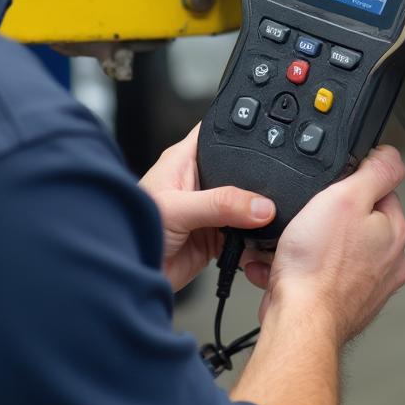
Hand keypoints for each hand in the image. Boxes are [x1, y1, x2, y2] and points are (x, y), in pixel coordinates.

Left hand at [139, 124, 275, 291]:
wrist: (127, 277)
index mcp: (185, 160)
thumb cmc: (129, 229)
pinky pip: (244, 234)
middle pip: (240, 170)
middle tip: (277, 188)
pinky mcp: (214, 237)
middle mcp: (198, 181)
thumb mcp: (177, 209)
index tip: (270, 134)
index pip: (218, 133)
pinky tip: (260, 241)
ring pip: (245, 204)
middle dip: (258, 178)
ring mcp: (208, 210)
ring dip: (257, 212)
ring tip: (271, 217)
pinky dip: (254, 239)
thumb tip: (259, 205)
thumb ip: (219, 204)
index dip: (241, 127)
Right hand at [244, 145, 404, 345]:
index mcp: (395, 232)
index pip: (379, 190)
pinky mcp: (343, 304)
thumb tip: (391, 155)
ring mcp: (367, 286)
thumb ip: (376, 171)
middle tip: (306, 224)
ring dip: (308, 245)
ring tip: (293, 249)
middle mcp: (389, 262)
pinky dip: (301, 270)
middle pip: (354, 220)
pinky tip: (286, 270)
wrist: (298, 322)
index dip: (349, 185)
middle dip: (325, 218)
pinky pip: (317, 275)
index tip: (329, 194)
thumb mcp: (346, 197)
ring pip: (332, 249)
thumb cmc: (318, 265)